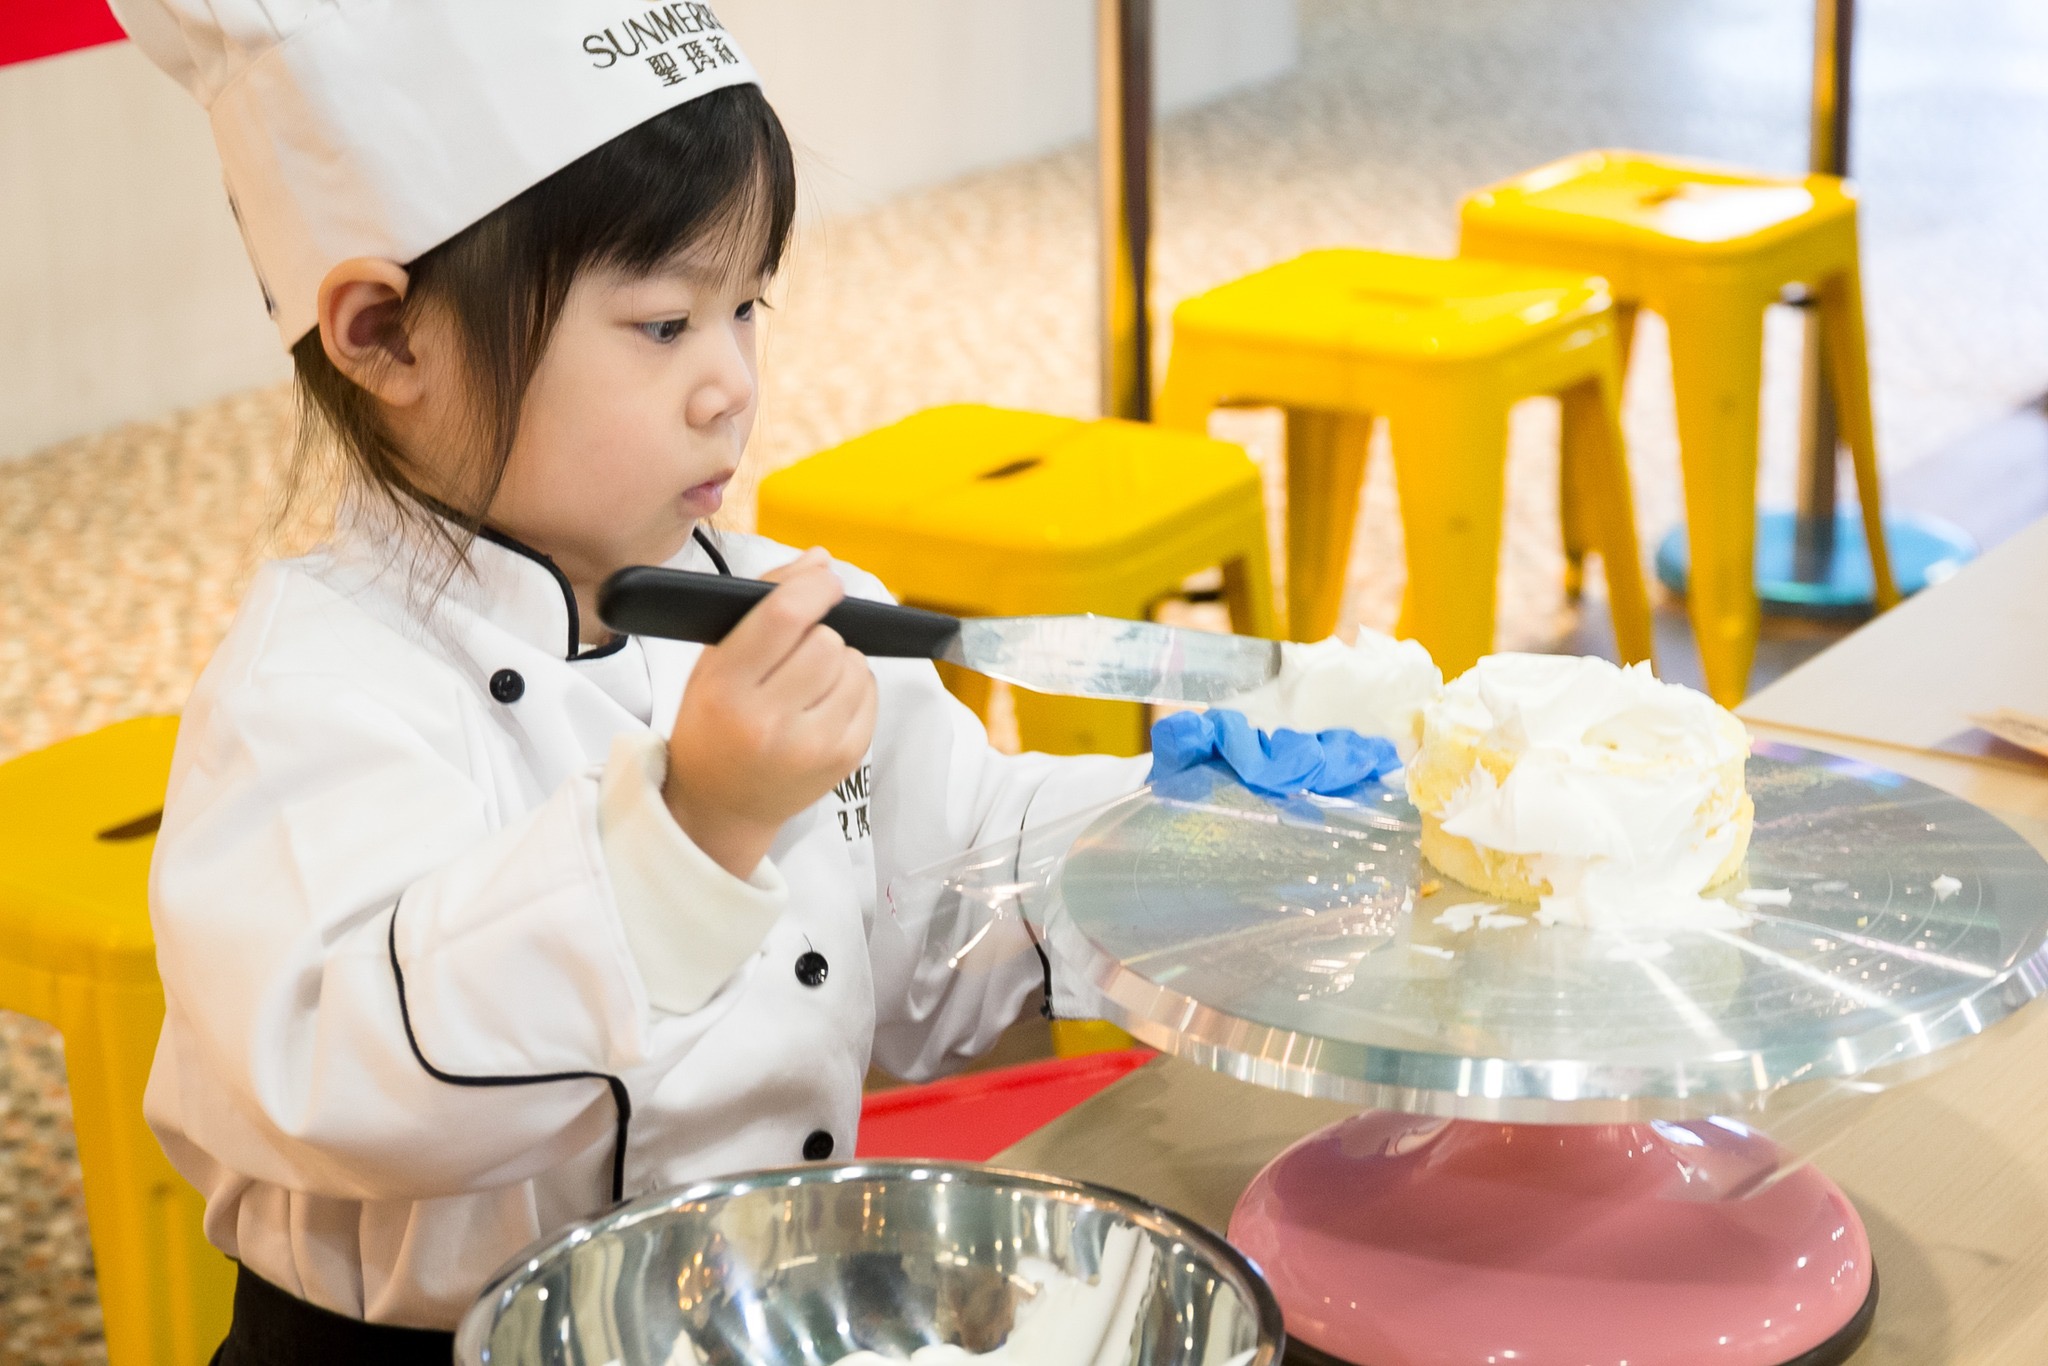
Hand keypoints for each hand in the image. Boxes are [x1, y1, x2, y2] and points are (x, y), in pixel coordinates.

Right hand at [665, 548, 878, 876]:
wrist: (721, 805)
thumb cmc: (713, 724)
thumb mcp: (715, 662)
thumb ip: (763, 602)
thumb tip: (820, 559)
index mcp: (726, 690)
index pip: (783, 618)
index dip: (814, 588)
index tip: (826, 581)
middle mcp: (767, 721)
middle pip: (826, 641)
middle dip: (820, 632)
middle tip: (800, 649)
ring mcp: (811, 746)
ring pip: (853, 664)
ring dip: (839, 658)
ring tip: (810, 679)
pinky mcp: (844, 760)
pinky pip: (870, 693)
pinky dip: (855, 684)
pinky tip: (827, 699)